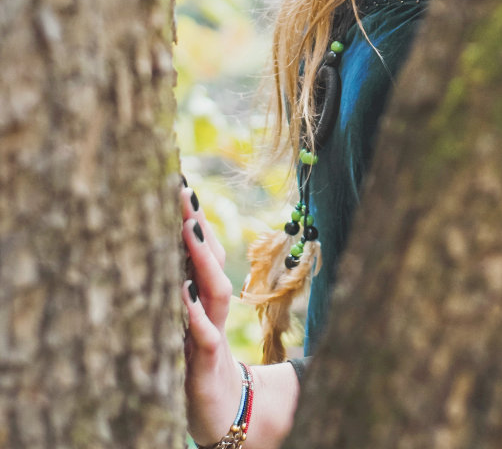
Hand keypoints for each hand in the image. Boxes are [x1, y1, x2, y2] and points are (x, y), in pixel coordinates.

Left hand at [181, 177, 243, 446]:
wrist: (224, 421)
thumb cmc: (203, 371)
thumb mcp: (193, 331)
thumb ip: (189, 296)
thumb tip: (174, 254)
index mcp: (206, 302)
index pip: (203, 253)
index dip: (193, 220)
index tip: (179, 183)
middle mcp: (212, 314)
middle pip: (210, 262)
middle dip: (197, 226)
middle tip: (183, 190)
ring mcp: (211, 338)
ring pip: (213, 292)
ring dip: (201, 260)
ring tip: (187, 228)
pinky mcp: (204, 369)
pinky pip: (204, 337)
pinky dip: (194, 316)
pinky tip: (183, 295)